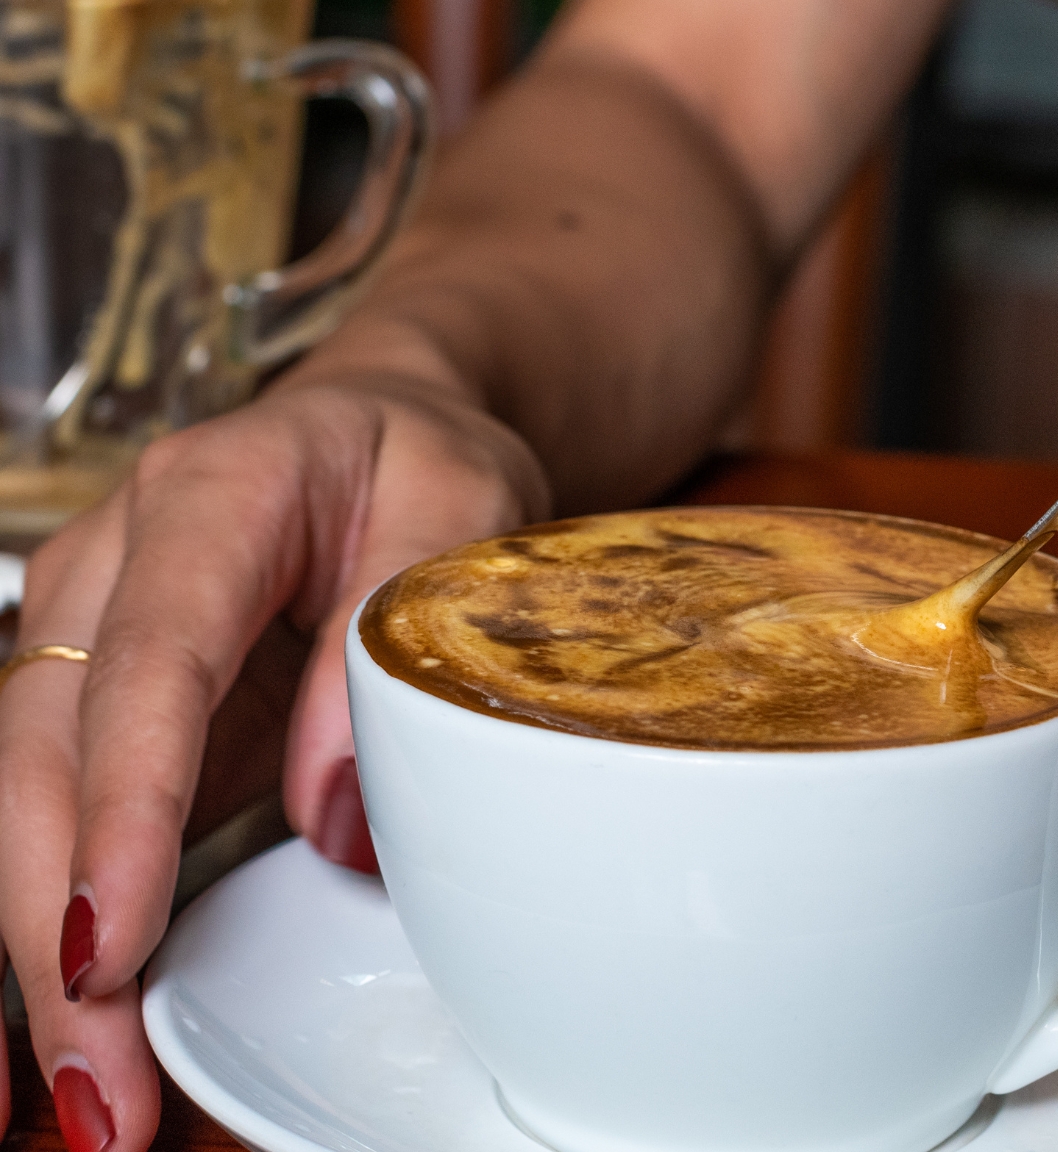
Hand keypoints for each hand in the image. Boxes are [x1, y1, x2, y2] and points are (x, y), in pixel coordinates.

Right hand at [0, 376, 544, 1150]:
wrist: (385, 429)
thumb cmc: (426, 464)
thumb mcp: (463, 511)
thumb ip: (391, 649)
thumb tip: (335, 819)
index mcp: (209, 501)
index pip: (146, 666)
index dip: (124, 811)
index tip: (109, 939)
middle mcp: (115, 569)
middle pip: (46, 754)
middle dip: (54, 923)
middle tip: (100, 1078)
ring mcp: (91, 637)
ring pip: (28, 800)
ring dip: (46, 951)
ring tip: (96, 1093)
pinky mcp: (107, 705)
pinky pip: (65, 818)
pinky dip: (66, 922)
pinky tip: (83, 1026)